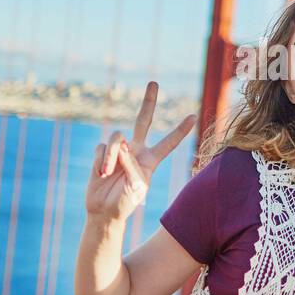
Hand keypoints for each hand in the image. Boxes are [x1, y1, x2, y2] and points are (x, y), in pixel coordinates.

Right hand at [86, 81, 195, 223]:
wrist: (104, 212)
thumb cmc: (125, 202)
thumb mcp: (136, 186)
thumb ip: (131, 164)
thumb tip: (121, 144)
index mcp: (150, 160)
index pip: (168, 142)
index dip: (180, 130)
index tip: (193, 116)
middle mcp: (136, 150)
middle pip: (143, 120)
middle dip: (148, 101)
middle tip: (154, 82)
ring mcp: (118, 150)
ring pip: (117, 138)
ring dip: (111, 156)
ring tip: (107, 173)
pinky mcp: (101, 153)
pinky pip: (101, 147)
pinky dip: (100, 160)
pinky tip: (101, 173)